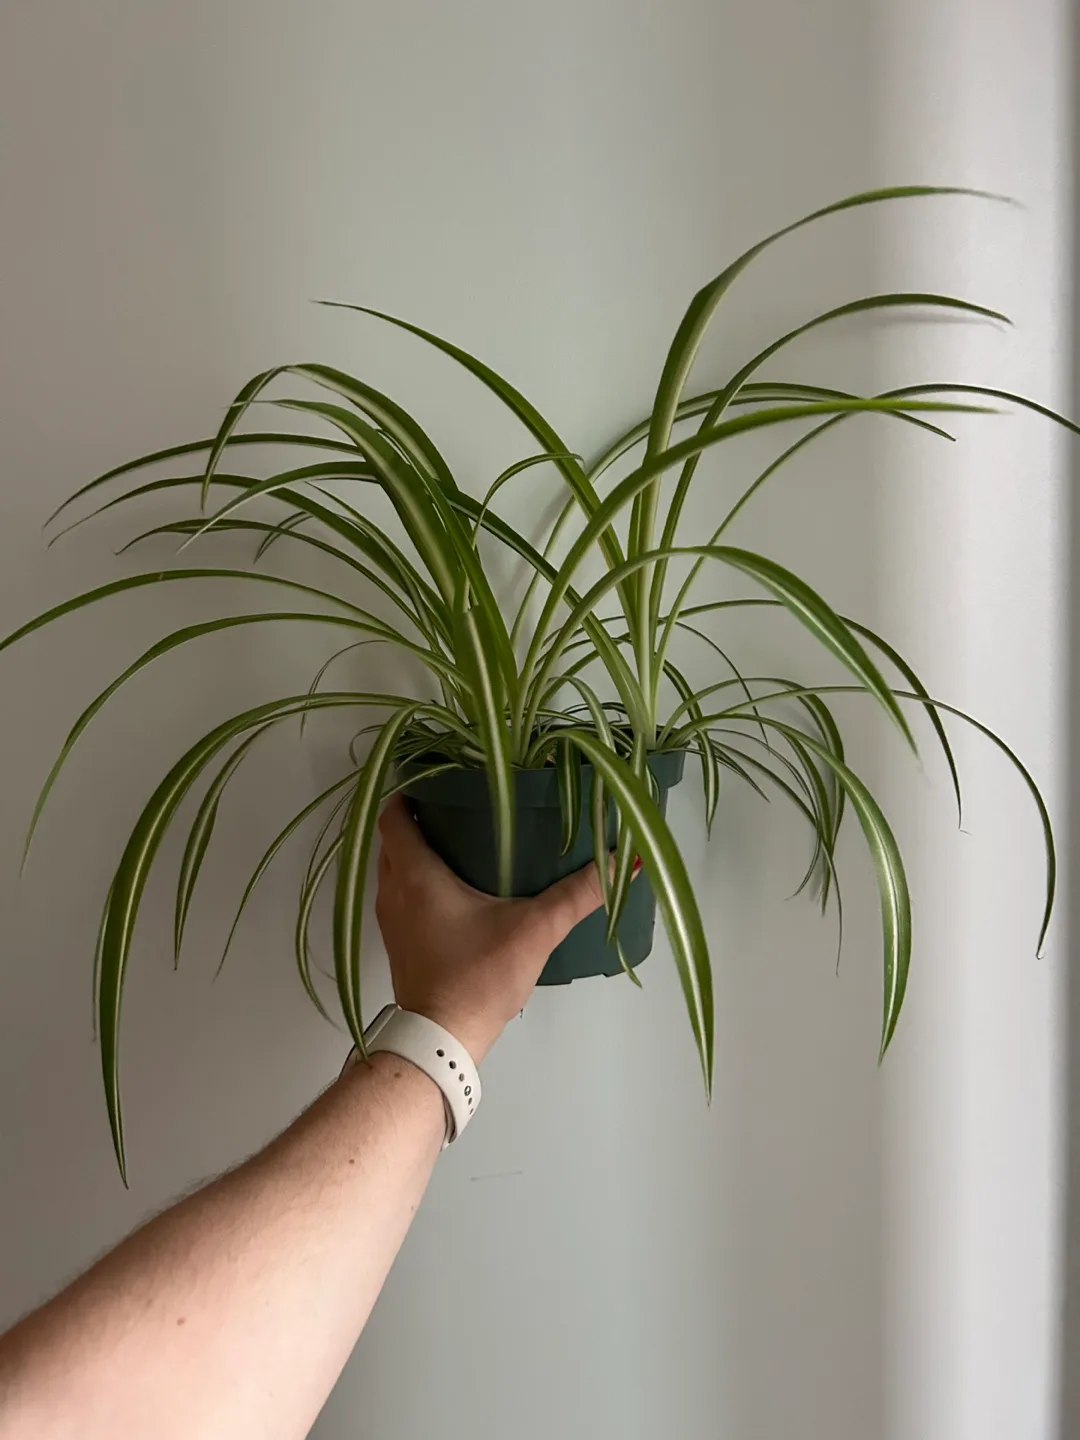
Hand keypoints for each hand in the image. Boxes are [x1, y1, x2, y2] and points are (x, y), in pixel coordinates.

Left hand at [374, 795, 606, 1061]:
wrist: (442, 1038)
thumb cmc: (479, 976)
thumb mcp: (536, 930)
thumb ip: (578, 894)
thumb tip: (620, 861)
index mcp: (415, 874)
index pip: (393, 816)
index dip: (409, 792)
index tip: (438, 779)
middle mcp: (392, 891)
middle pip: (391, 839)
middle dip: (417, 818)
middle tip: (458, 804)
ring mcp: (390, 921)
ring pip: (393, 869)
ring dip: (415, 851)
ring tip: (459, 839)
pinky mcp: (398, 944)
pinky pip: (399, 896)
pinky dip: (417, 881)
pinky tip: (454, 887)